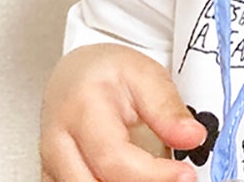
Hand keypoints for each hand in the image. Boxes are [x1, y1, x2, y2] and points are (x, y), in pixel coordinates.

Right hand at [40, 43, 206, 181]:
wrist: (76, 74)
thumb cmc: (108, 73)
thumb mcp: (145, 74)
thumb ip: (168, 109)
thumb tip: (193, 137)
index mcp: (82, 108)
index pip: (115, 157)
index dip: (153, 175)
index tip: (186, 175)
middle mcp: (58, 142)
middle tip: (175, 179)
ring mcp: (51, 165)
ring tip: (156, 175)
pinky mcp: (53, 179)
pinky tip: (132, 179)